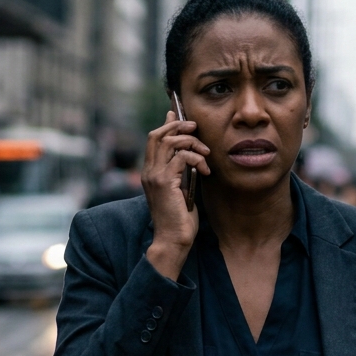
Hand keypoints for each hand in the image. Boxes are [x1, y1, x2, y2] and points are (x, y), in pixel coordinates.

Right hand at [142, 110, 210, 279]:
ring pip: (169, 141)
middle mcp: (149, 171)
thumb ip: (182, 172)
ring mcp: (154, 176)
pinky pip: (181, 156)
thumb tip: (190, 156)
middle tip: (196, 128)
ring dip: (191, 142)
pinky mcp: (164, 182)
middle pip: (158, 134)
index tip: (179, 116)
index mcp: (151, 172)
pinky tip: (206, 171)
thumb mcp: (182, 189)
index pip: (154, 139)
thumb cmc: (180, 219)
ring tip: (206, 154)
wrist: (173, 240)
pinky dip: (196, 158)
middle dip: (178, 126)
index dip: (167, 124)